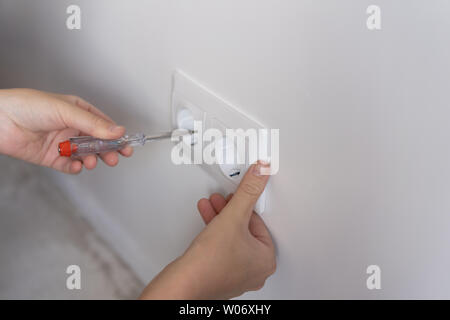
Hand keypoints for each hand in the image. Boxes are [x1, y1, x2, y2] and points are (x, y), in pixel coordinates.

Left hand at [0, 88, 131, 173]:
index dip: (115, 135)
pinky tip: (76, 166)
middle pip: (97, 142)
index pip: (103, 125)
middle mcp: (72, 127)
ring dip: (91, 159)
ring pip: (85, 155)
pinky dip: (75, 168)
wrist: (0, 121)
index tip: (126, 144)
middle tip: (115, 157)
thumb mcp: (66, 111)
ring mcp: (62, 143)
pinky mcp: (52, 157)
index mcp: (78, 111)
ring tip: (92, 161)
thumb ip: (93, 124)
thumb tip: (117, 130)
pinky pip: (69, 166)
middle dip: (107, 151)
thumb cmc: (28, 106)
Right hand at [140, 161, 275, 298]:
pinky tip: (205, 221)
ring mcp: (237, 275)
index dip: (244, 205)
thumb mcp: (232, 216)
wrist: (184, 283)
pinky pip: (221, 248)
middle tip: (222, 200)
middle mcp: (255, 271)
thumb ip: (248, 192)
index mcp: (266, 260)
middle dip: (229, 211)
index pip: (258, 223)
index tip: (236, 196)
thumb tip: (262, 173)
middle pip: (245, 230)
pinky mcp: (220, 276)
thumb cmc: (209, 262)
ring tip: (210, 206)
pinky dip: (213, 233)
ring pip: (232, 239)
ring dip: (220, 219)